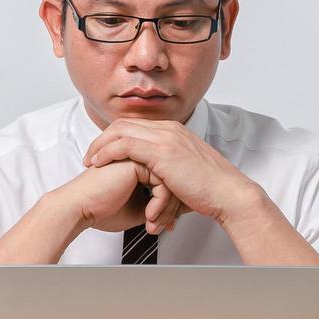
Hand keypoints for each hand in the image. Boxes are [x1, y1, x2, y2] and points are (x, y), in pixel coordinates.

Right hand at [54, 158, 184, 234]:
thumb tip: (174, 213)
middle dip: (172, 209)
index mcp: (139, 165)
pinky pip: (162, 183)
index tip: (167, 224)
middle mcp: (139, 158)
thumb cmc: (100, 209)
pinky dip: (160, 204)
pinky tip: (149, 216)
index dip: (170, 206)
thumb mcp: (137, 210)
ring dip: (167, 209)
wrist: (79, 207)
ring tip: (155, 224)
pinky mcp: (136, 161)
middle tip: (165, 227)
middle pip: (171, 181)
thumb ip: (155, 205)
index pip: (167, 182)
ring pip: (170, 182)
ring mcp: (138, 157)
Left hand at [83, 118, 260, 225]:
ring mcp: (166, 138)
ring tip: (90, 161)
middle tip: (90, 156)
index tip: (102, 154)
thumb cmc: (210, 191)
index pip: (136, 125)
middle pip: (124, 124)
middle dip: (102, 139)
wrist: (228, 194)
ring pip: (121, 131)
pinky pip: (125, 144)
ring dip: (100, 145)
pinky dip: (108, 152)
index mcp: (175, 131)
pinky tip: (99, 164)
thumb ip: (168, 172)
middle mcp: (169, 129)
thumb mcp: (185, 174)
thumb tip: (154, 185)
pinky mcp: (162, 152)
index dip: (114, 138)